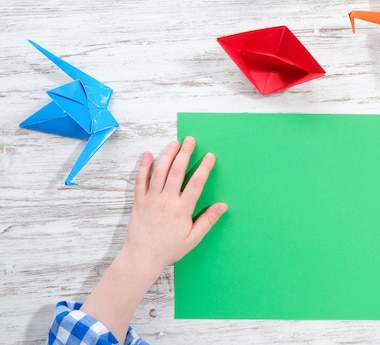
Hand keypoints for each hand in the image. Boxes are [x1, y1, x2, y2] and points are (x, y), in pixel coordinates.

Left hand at [123, 136, 227, 277]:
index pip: (196, 183)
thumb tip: (223, 206)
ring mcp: (151, 199)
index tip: (209, 156)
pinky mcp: (139, 201)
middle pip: (177, 171)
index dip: (204, 168)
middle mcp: (167, 201)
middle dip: (185, 153)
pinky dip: (144, 166)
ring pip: (159, 172)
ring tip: (174, 143)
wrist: (142, 257)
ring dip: (167, 155)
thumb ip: (208, 220)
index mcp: (182, 210)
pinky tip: (148, 154)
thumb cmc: (169, 249)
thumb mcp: (193, 238)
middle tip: (190, 140)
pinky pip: (140, 180)